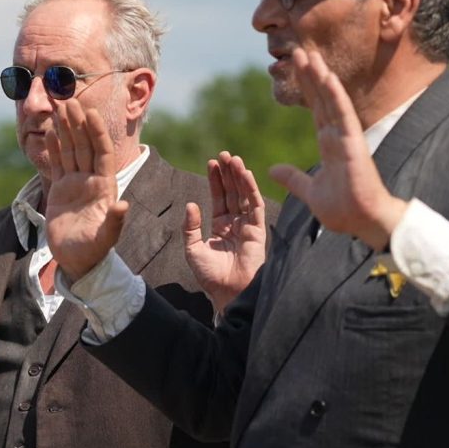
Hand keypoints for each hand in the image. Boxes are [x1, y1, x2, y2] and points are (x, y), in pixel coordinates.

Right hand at [44, 100, 128, 281]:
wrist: (78, 262)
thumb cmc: (94, 252)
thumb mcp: (106, 238)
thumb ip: (115, 221)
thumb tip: (123, 205)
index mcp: (105, 186)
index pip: (102, 152)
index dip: (97, 132)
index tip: (90, 112)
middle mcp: (91, 180)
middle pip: (85, 145)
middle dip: (78, 123)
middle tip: (69, 99)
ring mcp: (75, 183)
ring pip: (71, 150)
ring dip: (66, 129)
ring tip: (60, 107)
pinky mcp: (61, 190)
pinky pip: (57, 164)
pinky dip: (54, 148)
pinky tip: (50, 132)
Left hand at [184, 151, 266, 312]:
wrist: (227, 293)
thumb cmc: (210, 276)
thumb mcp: (193, 249)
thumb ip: (190, 227)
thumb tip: (191, 204)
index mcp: (220, 226)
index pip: (219, 197)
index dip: (216, 180)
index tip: (212, 162)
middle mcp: (235, 224)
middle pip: (233, 192)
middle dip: (228, 173)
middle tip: (224, 154)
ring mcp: (247, 226)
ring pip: (244, 195)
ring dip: (239, 176)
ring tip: (233, 158)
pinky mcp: (258, 231)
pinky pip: (255, 206)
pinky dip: (251, 189)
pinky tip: (245, 175)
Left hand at [269, 48, 407, 249]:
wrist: (363, 222)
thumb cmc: (344, 210)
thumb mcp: (310, 192)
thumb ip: (293, 179)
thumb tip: (272, 170)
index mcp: (328, 145)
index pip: (315, 109)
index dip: (306, 88)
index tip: (295, 68)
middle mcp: (337, 136)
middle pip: (321, 98)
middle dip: (310, 75)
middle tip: (298, 51)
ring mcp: (346, 137)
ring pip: (331, 100)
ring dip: (320, 77)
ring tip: (309, 55)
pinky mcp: (353, 143)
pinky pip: (343, 114)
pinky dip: (335, 95)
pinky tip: (327, 76)